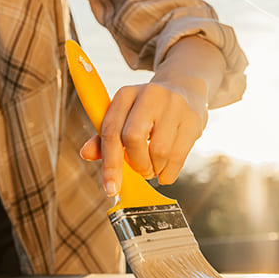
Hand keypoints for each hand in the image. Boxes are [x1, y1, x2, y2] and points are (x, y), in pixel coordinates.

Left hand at [80, 77, 207, 195]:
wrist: (184, 89)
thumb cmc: (147, 111)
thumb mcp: (124, 117)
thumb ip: (104, 137)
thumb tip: (86, 154)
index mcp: (126, 94)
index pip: (111, 131)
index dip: (109, 164)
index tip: (111, 188)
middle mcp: (149, 95)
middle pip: (134, 139)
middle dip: (135, 164)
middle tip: (140, 172)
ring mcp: (174, 105)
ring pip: (158, 150)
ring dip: (154, 169)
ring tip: (153, 168)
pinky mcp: (193, 119)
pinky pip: (178, 156)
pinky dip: (169, 172)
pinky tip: (166, 172)